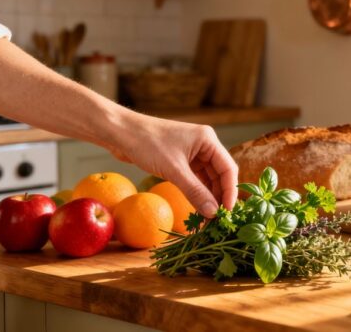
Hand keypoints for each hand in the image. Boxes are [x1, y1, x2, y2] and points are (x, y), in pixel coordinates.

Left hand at [109, 113, 238, 216]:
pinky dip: (196, 192)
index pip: (228, 168)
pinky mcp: (180, 159)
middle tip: (217, 219)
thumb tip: (212, 213)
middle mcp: (204, 145)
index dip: (230, 191)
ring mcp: (192, 152)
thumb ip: (195, 192)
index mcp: (208, 140)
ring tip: (207, 217)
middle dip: (219, 196)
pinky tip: (197, 206)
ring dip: (208, 196)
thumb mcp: (174, 170)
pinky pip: (194, 178)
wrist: (119, 132)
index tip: (227, 212)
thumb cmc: (148, 144)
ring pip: (207, 178)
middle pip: (219, 174)